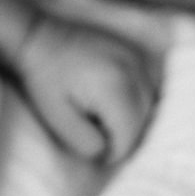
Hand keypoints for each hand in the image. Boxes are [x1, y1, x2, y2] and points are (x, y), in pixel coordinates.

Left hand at [13, 13, 155, 162]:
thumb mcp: (59, 120)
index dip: (115, 153)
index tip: (98, 157)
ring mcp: (139, 58)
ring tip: (105, 122)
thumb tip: (106, 153)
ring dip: (133, 120)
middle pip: (144, 121)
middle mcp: (134, 71)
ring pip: (151, 104)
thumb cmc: (47, 81)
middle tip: (100, 140)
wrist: (43, 39)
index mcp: (116, 88)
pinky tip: (117, 104)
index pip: (130, 135)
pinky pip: (151, 86)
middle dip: (124, 137)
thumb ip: (86, 143)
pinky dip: (139, 101)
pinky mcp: (137, 53)